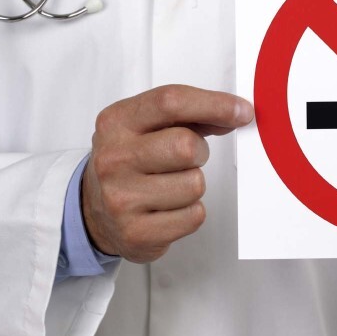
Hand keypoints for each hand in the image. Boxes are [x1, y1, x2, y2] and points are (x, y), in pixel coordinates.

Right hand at [82, 85, 254, 262]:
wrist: (94, 211)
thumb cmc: (130, 161)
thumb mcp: (145, 127)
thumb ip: (188, 116)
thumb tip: (235, 113)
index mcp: (116, 122)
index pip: (170, 102)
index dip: (214, 104)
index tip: (242, 111)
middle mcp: (113, 158)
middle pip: (186, 146)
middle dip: (200, 151)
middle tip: (187, 158)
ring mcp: (121, 198)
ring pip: (195, 184)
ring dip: (194, 184)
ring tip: (170, 185)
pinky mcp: (136, 233)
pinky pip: (194, 216)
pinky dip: (191, 211)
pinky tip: (168, 208)